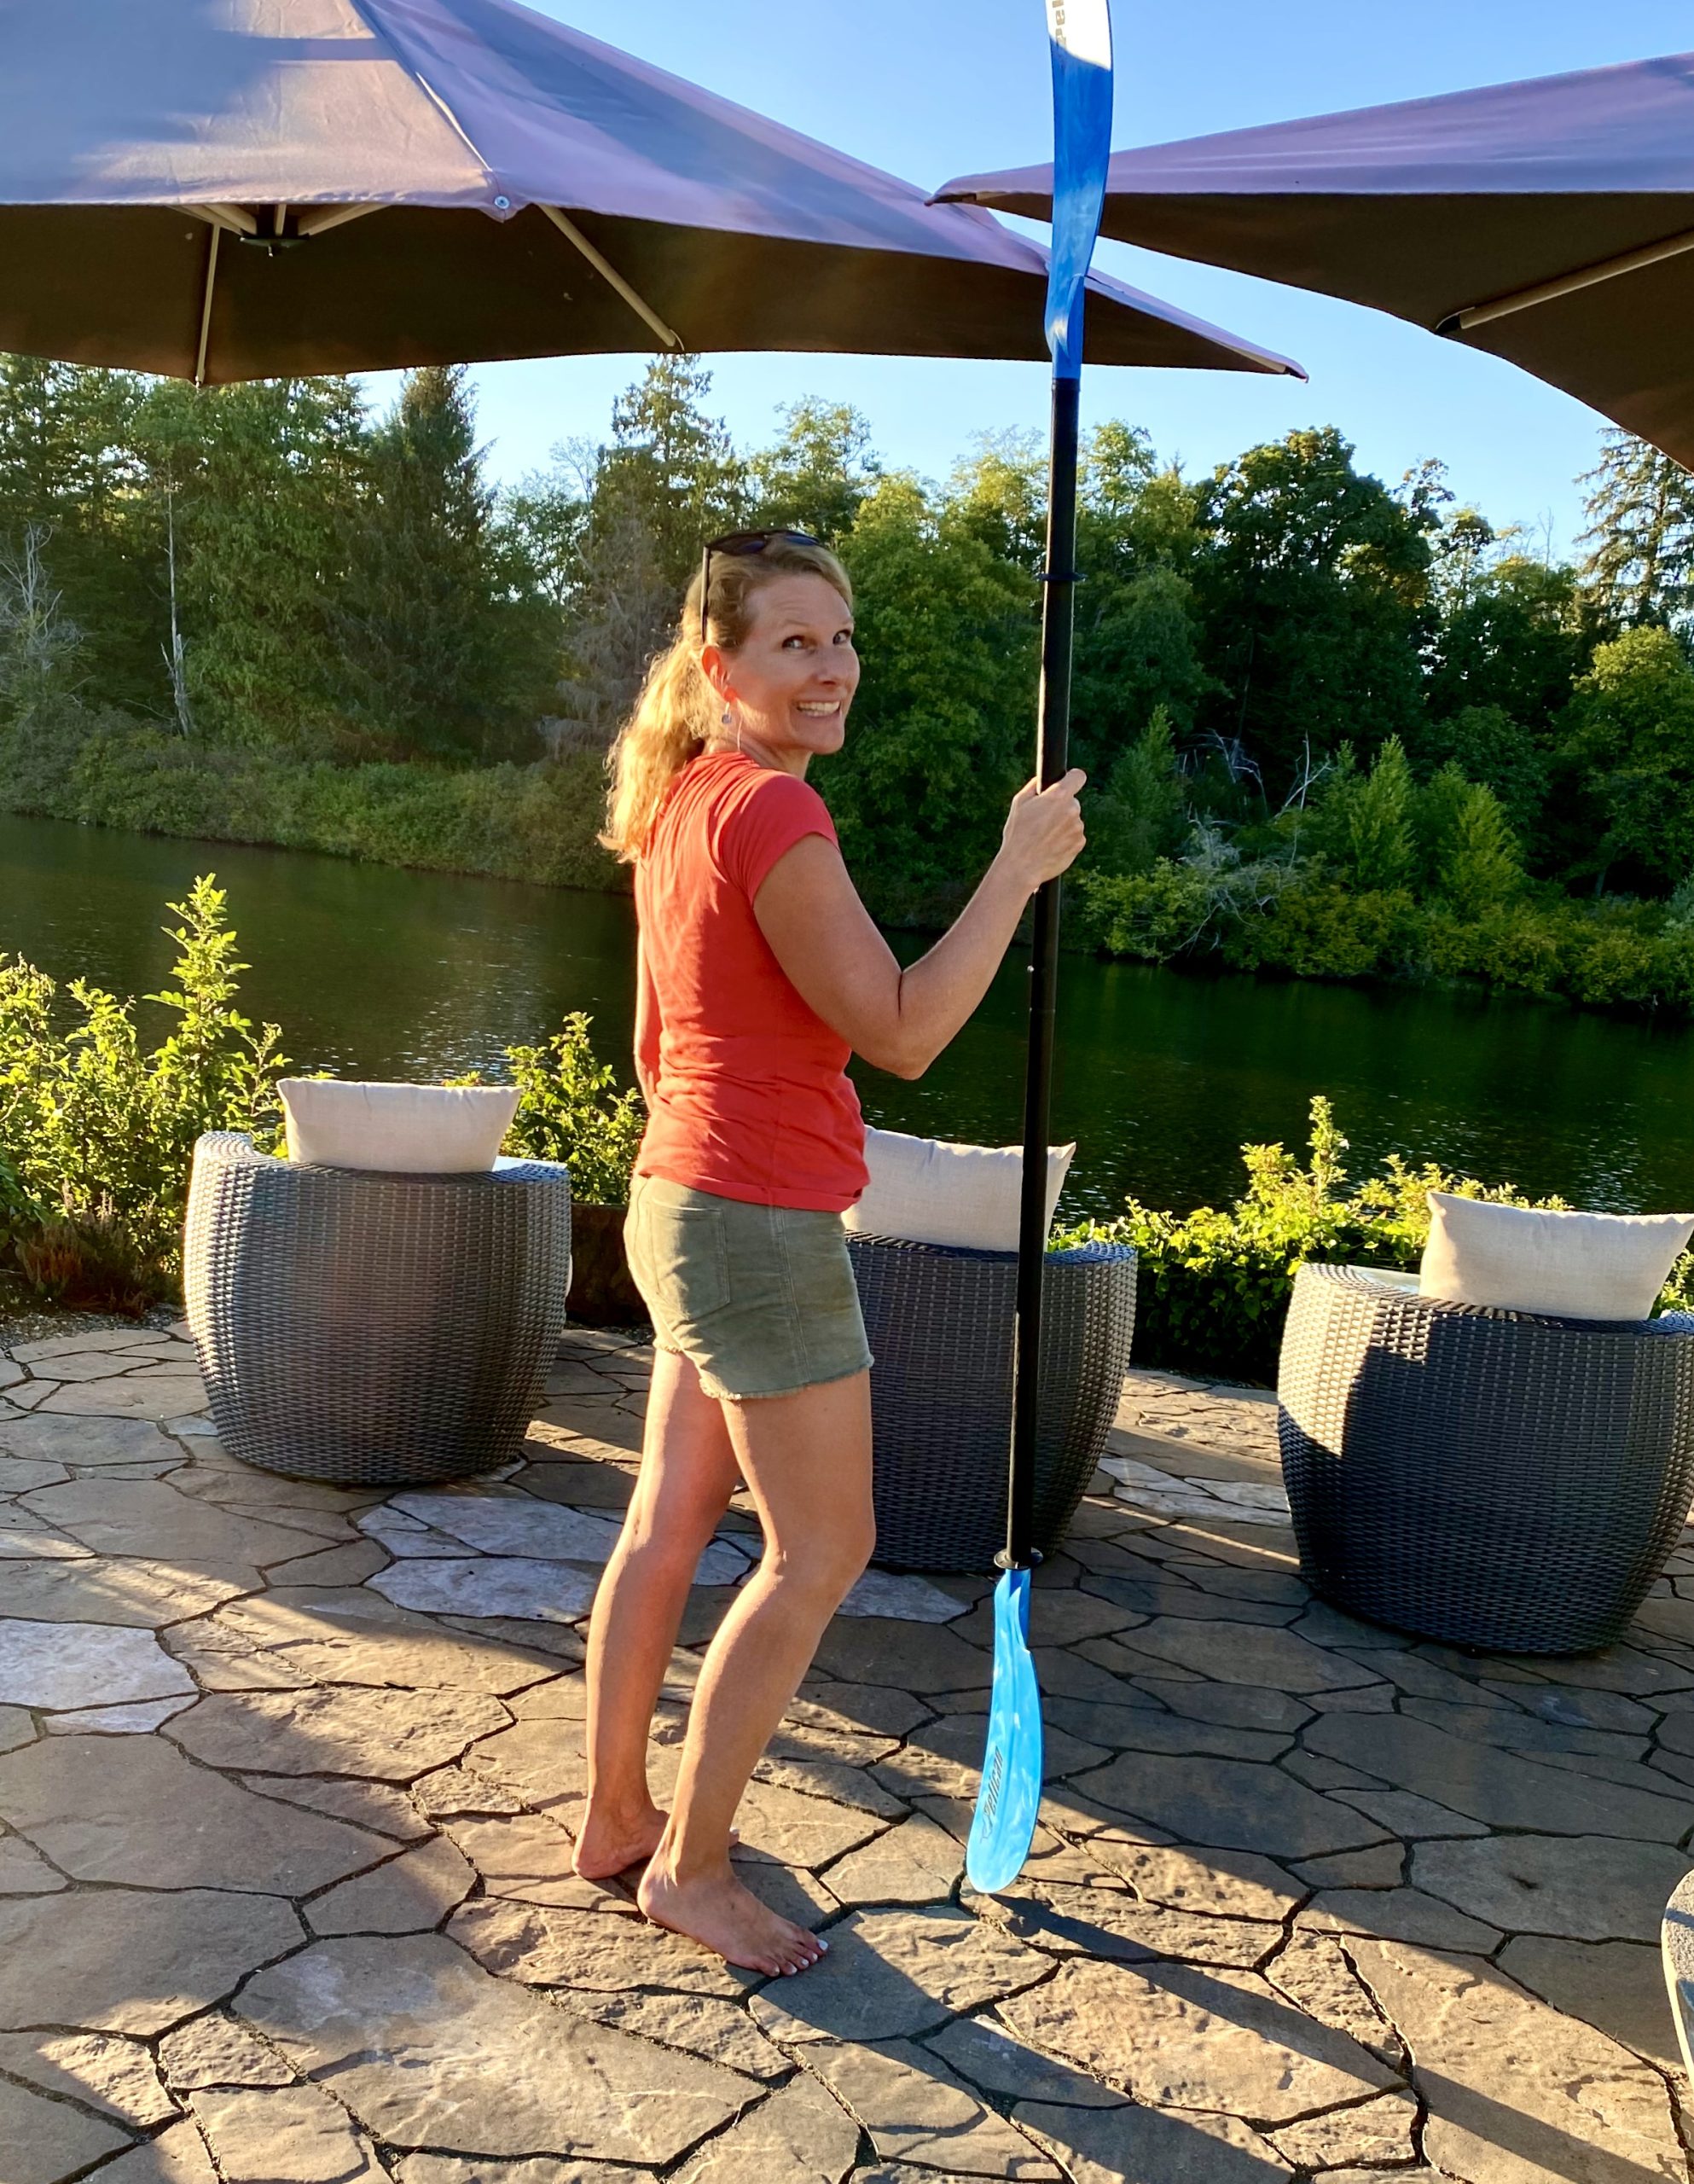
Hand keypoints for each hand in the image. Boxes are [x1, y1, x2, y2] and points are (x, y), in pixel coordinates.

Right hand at [998, 769, 1086, 891]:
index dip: (1072, 779)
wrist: (1021, 866)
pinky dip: (1066, 839)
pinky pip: (1075, 836)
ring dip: (1063, 825)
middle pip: (1072, 802)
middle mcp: (1072, 809)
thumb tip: (1042, 781)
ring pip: (1073, 820)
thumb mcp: (1019, 803)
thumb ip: (1034, 786)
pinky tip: (1051, 846)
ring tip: (1044, 836)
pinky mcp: (1080, 843)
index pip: (1078, 777)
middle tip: (1043, 821)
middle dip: (1061, 808)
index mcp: (1058, 796)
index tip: (1069, 782)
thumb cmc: (1017, 834)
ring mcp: (1078, 827)